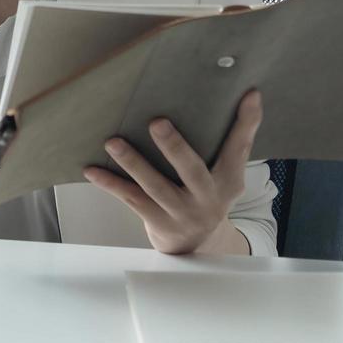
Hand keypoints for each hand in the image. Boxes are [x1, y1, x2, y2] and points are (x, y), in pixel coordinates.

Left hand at [83, 90, 263, 254]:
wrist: (197, 247)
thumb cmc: (207, 195)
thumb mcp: (227, 174)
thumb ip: (234, 142)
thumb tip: (250, 94)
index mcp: (227, 181)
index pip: (239, 148)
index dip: (247, 122)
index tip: (250, 95)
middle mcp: (206, 198)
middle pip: (191, 170)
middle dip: (174, 147)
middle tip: (157, 122)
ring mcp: (180, 213)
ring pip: (154, 186)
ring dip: (132, 163)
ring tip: (112, 142)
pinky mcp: (157, 222)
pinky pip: (131, 199)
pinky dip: (110, 184)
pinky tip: (92, 170)